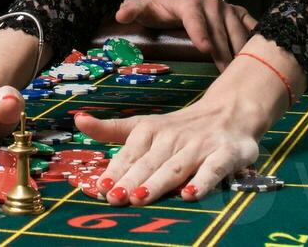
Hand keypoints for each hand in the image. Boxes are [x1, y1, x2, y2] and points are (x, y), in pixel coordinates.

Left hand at [76, 101, 261, 205]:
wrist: (230, 111)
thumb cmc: (179, 128)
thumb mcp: (144, 126)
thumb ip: (111, 129)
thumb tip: (78, 120)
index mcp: (151, 130)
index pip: (130, 152)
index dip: (115, 169)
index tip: (100, 186)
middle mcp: (173, 137)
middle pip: (149, 162)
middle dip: (131, 180)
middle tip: (114, 197)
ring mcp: (200, 146)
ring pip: (176, 167)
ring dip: (158, 182)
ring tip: (140, 197)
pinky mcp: (225, 154)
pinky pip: (213, 169)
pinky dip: (202, 182)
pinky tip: (190, 195)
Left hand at [115, 0, 256, 69]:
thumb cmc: (163, 8)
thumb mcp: (146, 7)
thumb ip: (133, 9)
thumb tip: (120, 15)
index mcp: (188, 2)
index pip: (195, 18)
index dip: (201, 32)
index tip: (205, 49)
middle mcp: (212, 4)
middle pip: (220, 30)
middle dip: (224, 51)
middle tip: (227, 75)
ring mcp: (228, 9)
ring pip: (239, 31)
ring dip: (242, 51)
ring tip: (245, 74)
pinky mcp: (239, 14)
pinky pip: (252, 27)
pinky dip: (257, 41)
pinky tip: (263, 60)